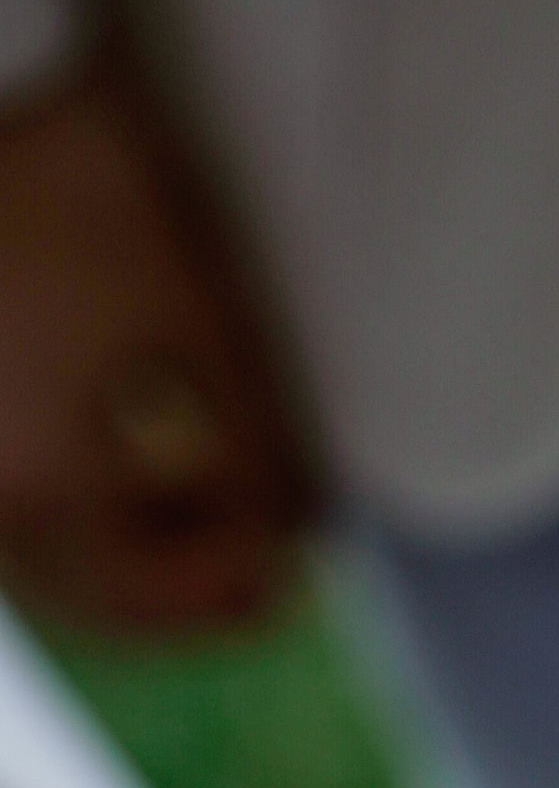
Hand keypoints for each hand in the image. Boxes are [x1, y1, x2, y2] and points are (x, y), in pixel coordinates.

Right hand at [0, 55, 315, 631]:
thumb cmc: (92, 193)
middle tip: (260, 580)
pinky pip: (18, 492)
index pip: (144, 594)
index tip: (291, 566)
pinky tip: (137, 471)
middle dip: (177, 594)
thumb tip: (302, 523)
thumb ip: (256, 444)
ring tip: (212, 520)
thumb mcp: (201, 322)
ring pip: (46, 548)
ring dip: (131, 554)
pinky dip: (83, 506)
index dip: (225, 590)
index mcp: (39, 481)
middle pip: (83, 592)